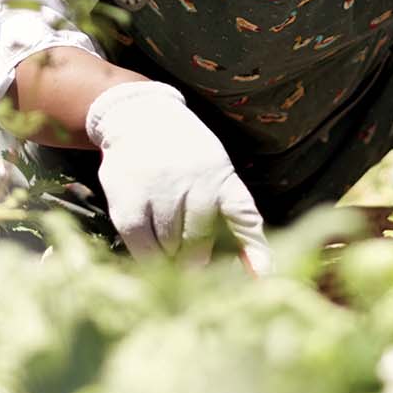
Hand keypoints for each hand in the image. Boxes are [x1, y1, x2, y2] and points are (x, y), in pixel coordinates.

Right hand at [85, 81, 272, 272]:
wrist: (138, 116)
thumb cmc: (184, 155)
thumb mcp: (214, 170)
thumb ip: (233, 214)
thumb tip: (256, 270)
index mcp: (221, 175)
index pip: (242, 214)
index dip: (254, 248)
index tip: (264, 276)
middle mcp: (193, 181)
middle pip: (200, 241)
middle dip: (197, 256)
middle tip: (192, 259)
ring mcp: (159, 191)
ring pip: (171, 248)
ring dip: (170, 254)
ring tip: (167, 239)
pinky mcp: (129, 202)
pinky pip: (143, 247)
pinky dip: (149, 256)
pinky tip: (151, 249)